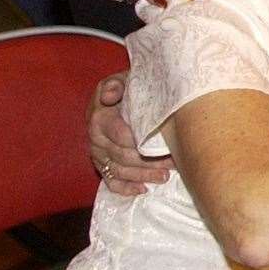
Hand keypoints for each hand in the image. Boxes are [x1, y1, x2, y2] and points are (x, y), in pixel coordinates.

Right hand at [87, 72, 167, 196]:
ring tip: (165, 176)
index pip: (119, 134)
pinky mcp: (101, 165)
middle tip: (172, 163)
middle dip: (148, 161)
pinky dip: (125, 188)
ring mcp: (97, 154)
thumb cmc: (127, 87)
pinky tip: (143, 189)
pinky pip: (110, 181)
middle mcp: (95, 138)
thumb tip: (110, 94)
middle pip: (121, 156)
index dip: (140, 142)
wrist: (117, 95)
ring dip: (142, 176)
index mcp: (100, 117)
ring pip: (118, 171)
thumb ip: (116, 85)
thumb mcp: (123, 80)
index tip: (164, 144)